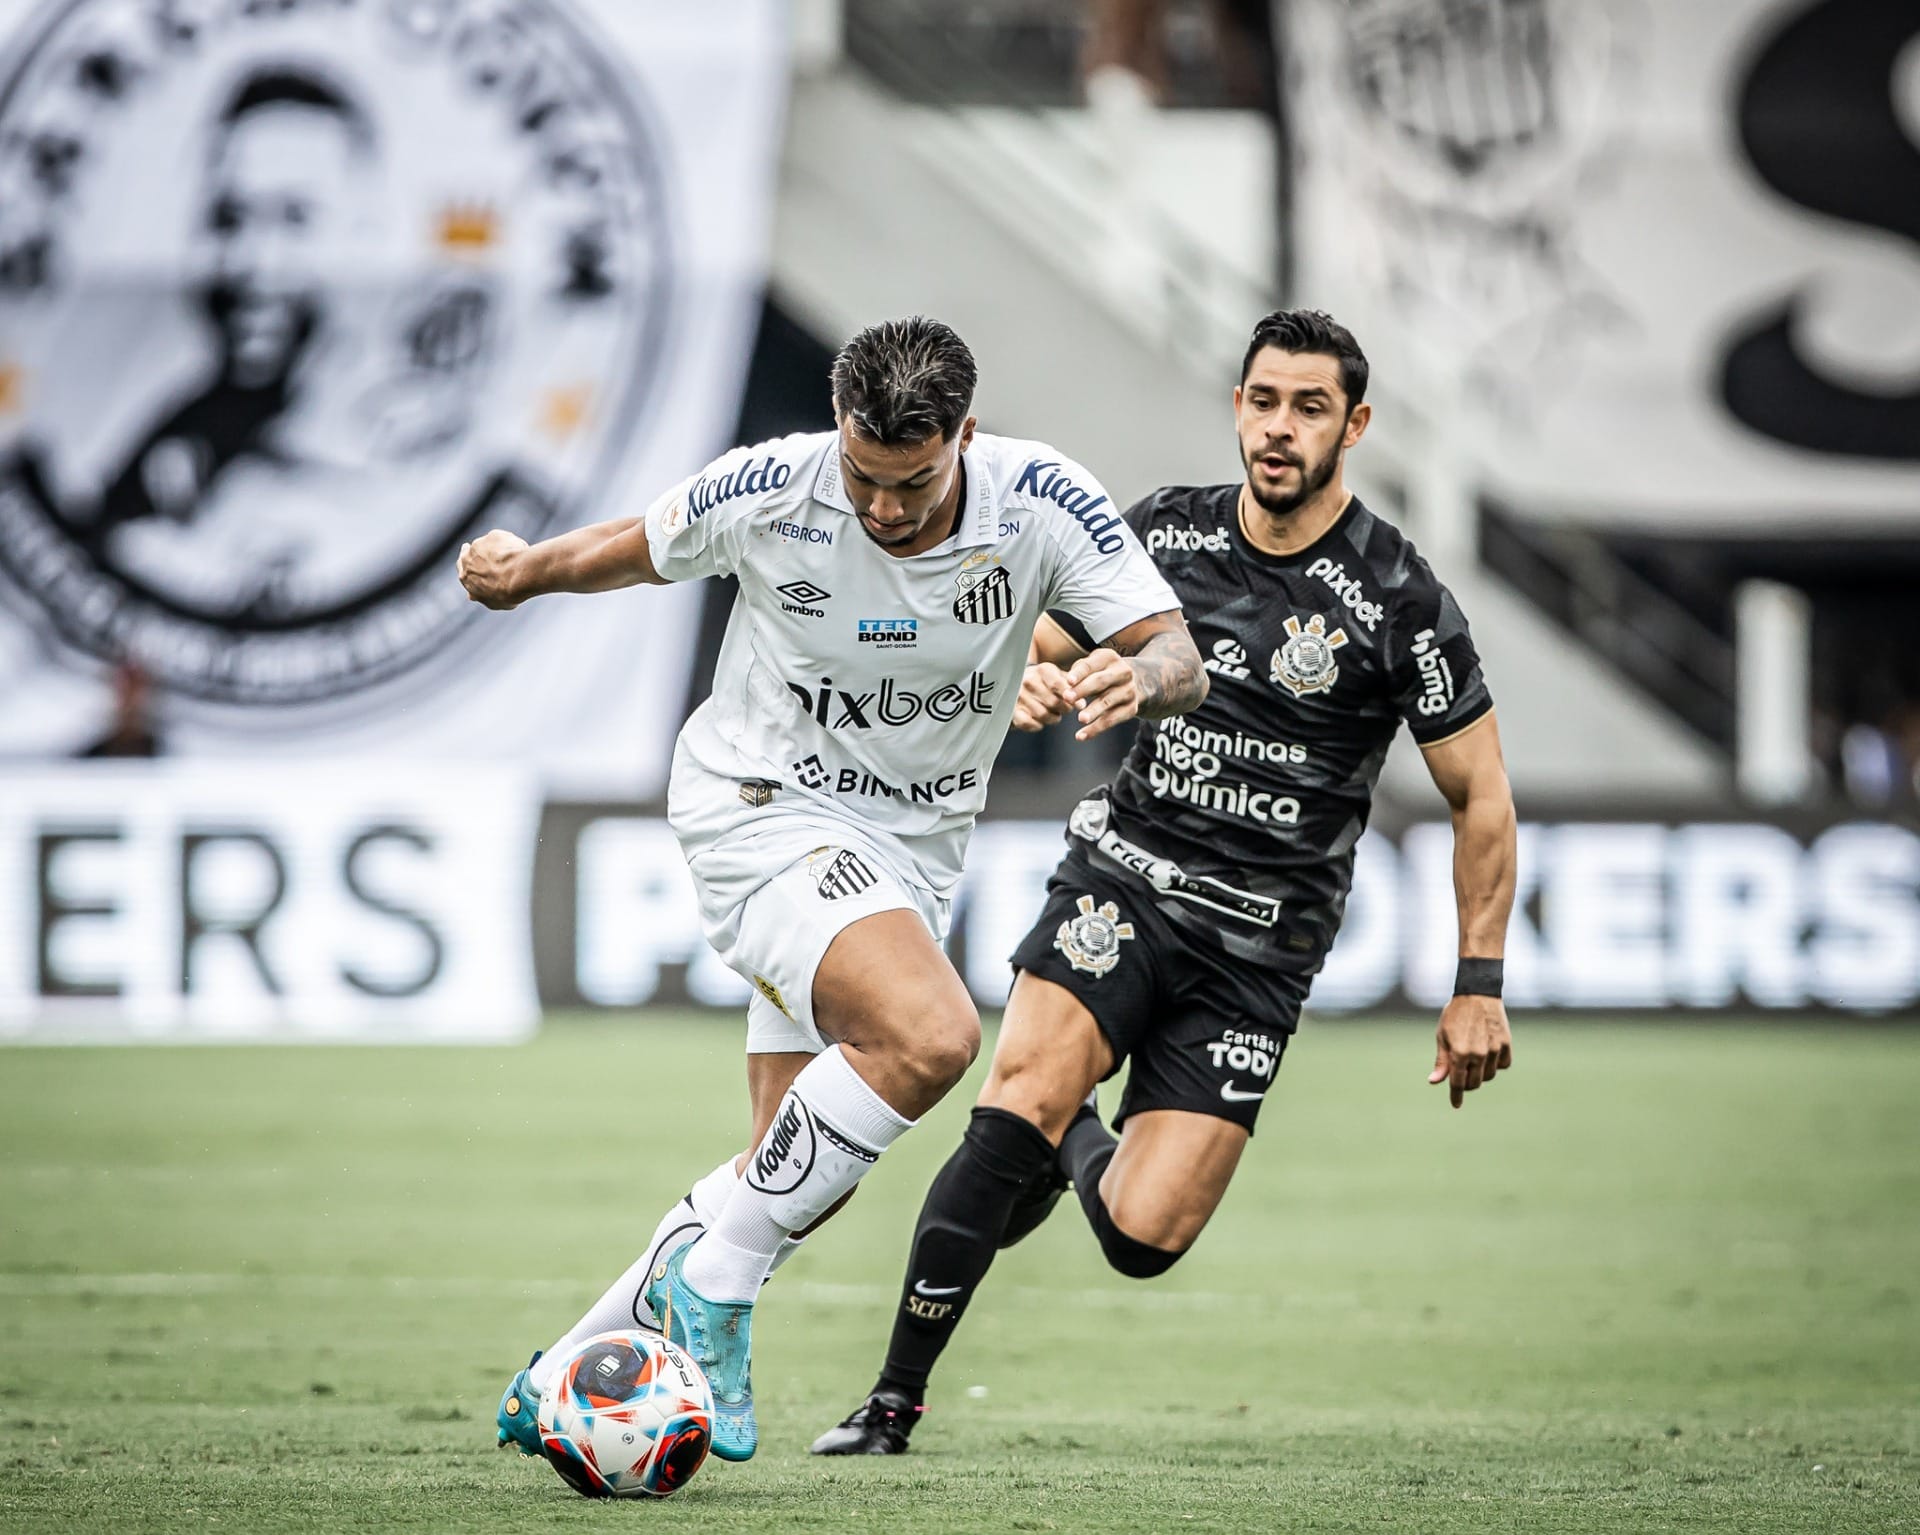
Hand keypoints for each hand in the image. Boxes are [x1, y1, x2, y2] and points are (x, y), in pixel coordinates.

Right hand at [458, 530, 529, 609]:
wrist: (515, 576)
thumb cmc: (504, 593)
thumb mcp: (491, 602)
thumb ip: (481, 595)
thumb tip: (473, 596)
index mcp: (465, 576)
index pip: (463, 569)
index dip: (470, 567)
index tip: (473, 565)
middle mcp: (468, 558)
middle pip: (468, 552)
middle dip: (473, 552)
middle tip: (478, 550)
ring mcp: (480, 544)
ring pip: (488, 544)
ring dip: (498, 548)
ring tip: (514, 558)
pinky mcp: (494, 535)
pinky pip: (502, 538)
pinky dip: (510, 544)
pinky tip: (520, 552)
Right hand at [1013, 662, 1076, 731]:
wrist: (1016, 684)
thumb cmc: (1043, 682)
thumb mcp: (1058, 677)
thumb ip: (1072, 688)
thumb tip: (1081, 704)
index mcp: (1043, 670)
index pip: (1059, 685)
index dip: (1070, 698)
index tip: (1077, 705)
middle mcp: (1028, 681)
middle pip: (1053, 702)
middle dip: (1063, 710)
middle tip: (1064, 710)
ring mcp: (1018, 696)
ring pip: (1043, 715)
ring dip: (1052, 719)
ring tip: (1053, 714)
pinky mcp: (1012, 710)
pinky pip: (1028, 723)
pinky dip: (1037, 726)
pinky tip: (1040, 721)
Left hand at [1063, 648, 1142, 740]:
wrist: (1133, 682)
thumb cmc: (1101, 673)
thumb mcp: (1092, 665)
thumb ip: (1078, 672)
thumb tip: (1066, 686)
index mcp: (1109, 658)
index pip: (1091, 665)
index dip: (1079, 673)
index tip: (1068, 681)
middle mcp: (1123, 672)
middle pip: (1101, 681)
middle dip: (1083, 690)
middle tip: (1067, 699)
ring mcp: (1129, 691)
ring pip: (1108, 702)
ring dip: (1094, 711)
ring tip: (1081, 719)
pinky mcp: (1132, 708)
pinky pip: (1112, 720)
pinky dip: (1096, 729)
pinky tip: (1081, 736)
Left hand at [1428, 994, 1511, 1108]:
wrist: (1477, 994)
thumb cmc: (1455, 1015)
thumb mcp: (1442, 1036)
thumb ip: (1441, 1062)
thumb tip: (1435, 1082)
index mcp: (1459, 1053)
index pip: (1458, 1083)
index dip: (1456, 1096)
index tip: (1456, 1104)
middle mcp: (1478, 1054)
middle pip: (1474, 1083)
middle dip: (1467, 1084)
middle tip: (1462, 1074)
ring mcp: (1494, 1050)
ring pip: (1489, 1076)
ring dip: (1481, 1074)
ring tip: (1474, 1060)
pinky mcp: (1506, 1044)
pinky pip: (1503, 1065)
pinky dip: (1496, 1064)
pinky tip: (1488, 1055)